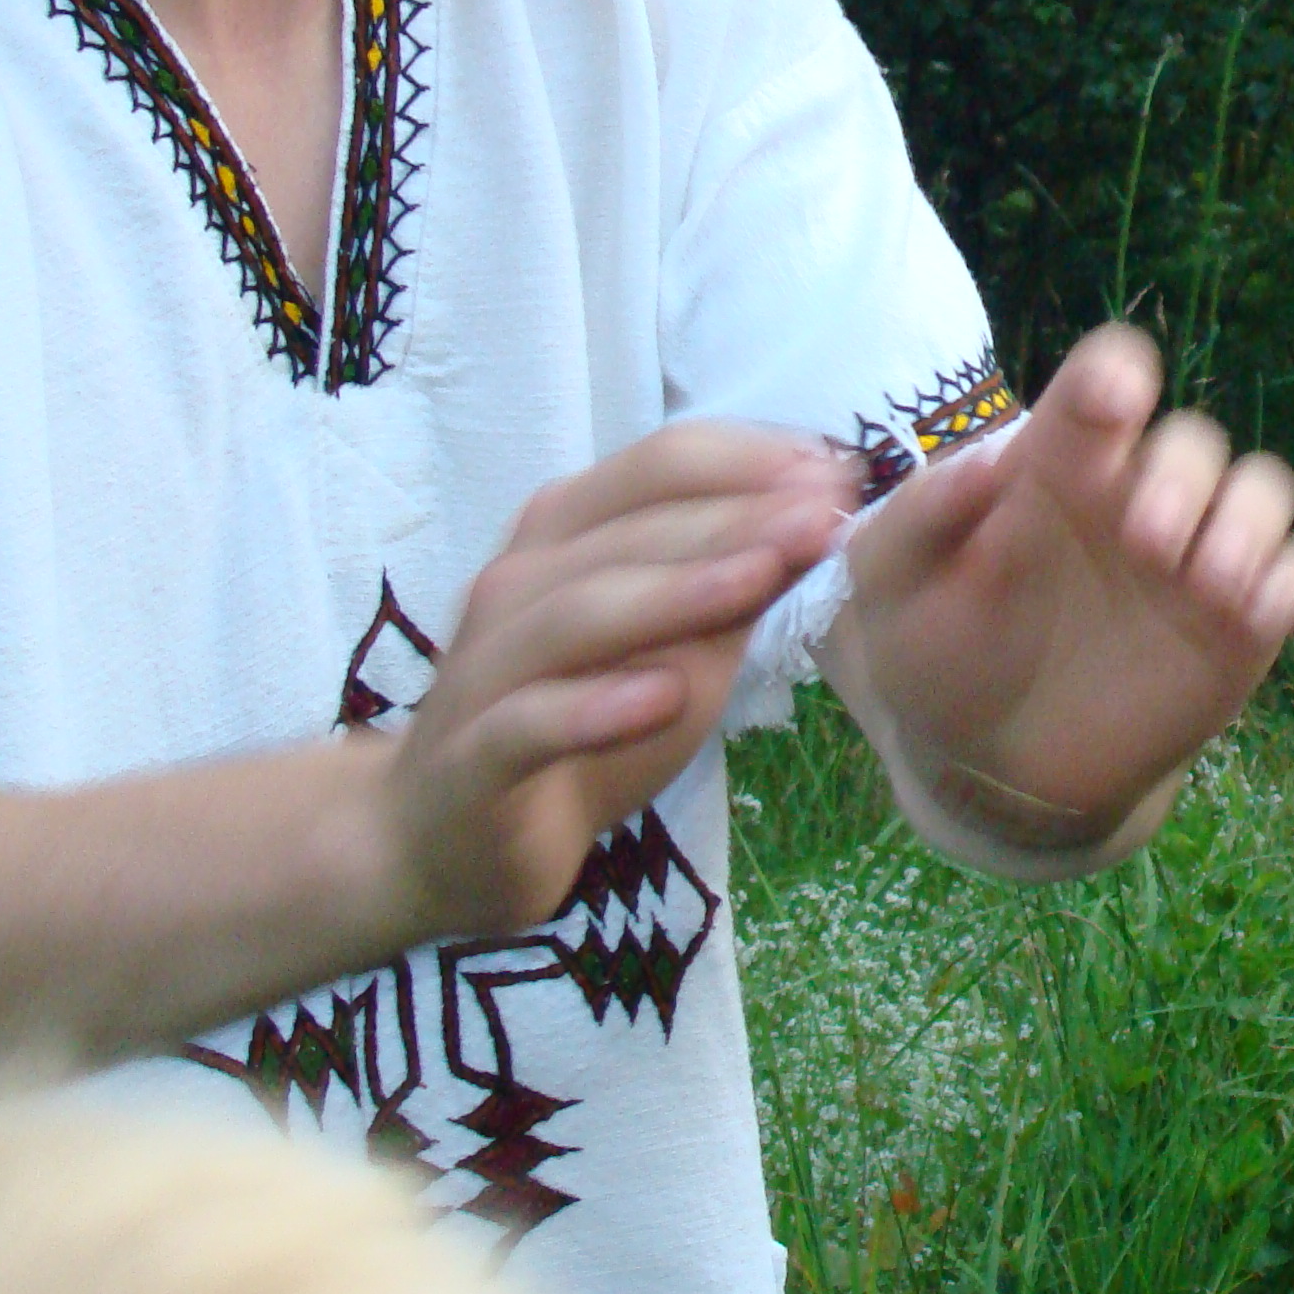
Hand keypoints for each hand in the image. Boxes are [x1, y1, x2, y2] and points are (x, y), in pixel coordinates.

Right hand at [375, 424, 851, 938]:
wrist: (449, 833)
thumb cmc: (582, 716)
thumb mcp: (682, 645)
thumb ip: (740, 583)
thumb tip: (828, 511)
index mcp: (568, 534)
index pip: (659, 467)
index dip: (751, 461)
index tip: (844, 469)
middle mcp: (520, 582)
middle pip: (632, 533)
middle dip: (737, 518)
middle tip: (829, 514)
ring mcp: (489, 668)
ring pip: (580, 613)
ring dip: (677, 591)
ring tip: (763, 578)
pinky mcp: (472, 758)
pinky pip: (528, 723)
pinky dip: (595, 706)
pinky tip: (663, 697)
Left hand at [821, 324, 1293, 841]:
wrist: (989, 768)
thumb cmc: (939, 654)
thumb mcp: (893, 587)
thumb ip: (922, 519)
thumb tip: (985, 464)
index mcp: (1060, 463)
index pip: (1104, 384)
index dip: (1116, 377)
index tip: (1113, 398)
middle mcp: (1138, 495)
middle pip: (1194, 441)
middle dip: (1182, 477)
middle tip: (1143, 542)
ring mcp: (1196, 557)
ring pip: (1261, 490)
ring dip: (1248, 521)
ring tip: (1208, 582)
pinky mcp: (1240, 625)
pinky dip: (1289, 580)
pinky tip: (1255, 616)